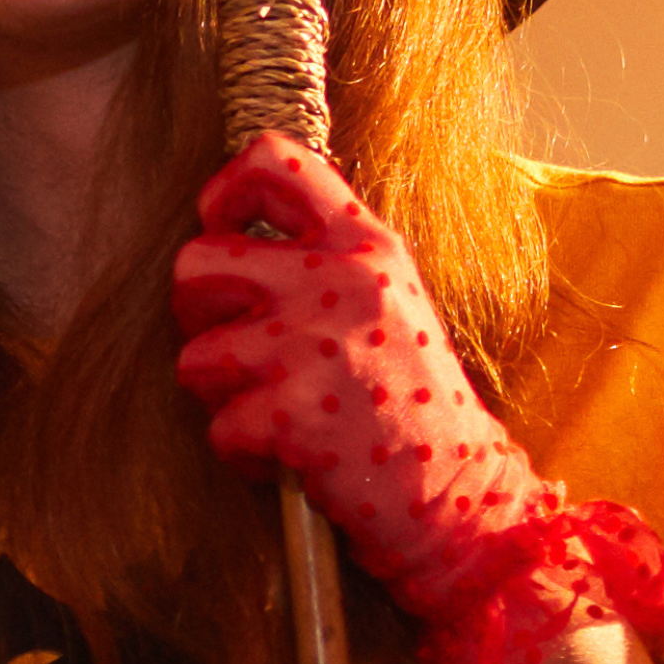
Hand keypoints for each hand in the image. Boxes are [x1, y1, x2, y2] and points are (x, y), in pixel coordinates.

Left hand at [166, 133, 663, 663]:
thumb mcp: (392, 304)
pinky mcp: (295, 414)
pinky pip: (220, 426)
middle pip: (198, 259)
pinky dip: (243, 454)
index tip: (223, 227)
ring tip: (276, 413)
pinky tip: (289, 459)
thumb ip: (328, 264)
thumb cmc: (421, 408)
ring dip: (221, 396)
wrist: (468, 503)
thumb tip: (241, 239)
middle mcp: (339, 282)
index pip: (275, 159)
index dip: (225, 189)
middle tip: (237, 349)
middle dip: (199, 313)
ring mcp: (314, 346)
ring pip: (195, 354)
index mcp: (365, 245)